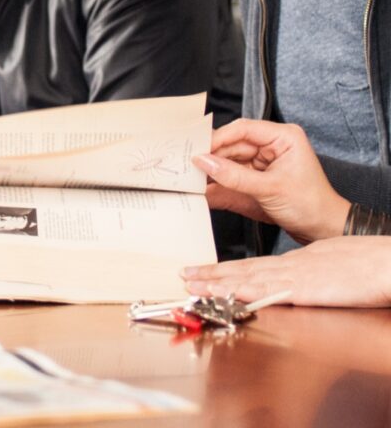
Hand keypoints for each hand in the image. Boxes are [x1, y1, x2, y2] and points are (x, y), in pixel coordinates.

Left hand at [182, 236, 390, 306]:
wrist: (385, 262)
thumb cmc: (366, 265)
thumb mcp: (331, 266)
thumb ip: (310, 273)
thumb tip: (298, 282)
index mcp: (296, 262)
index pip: (254, 266)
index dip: (226, 270)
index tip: (202, 272)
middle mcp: (290, 267)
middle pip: (244, 270)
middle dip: (212, 274)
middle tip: (184, 275)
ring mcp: (295, 277)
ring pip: (248, 279)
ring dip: (218, 283)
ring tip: (193, 284)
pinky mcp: (304, 288)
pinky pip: (268, 290)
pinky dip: (245, 291)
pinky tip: (228, 293)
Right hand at [193, 119, 349, 242]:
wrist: (325, 232)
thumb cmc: (311, 206)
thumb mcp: (270, 190)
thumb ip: (234, 176)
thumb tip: (204, 162)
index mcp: (282, 137)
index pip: (243, 129)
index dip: (218, 138)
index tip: (198, 149)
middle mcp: (270, 146)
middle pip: (232, 145)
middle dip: (211, 156)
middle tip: (188, 165)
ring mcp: (261, 162)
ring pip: (227, 160)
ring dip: (211, 170)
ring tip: (190, 177)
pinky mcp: (255, 178)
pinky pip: (230, 176)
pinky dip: (217, 183)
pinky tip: (202, 188)